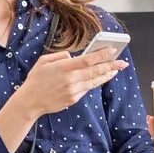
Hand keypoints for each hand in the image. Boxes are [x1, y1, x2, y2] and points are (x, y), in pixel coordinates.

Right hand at [8, 49, 125, 119]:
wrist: (30, 101)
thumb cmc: (36, 79)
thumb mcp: (44, 61)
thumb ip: (61, 56)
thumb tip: (73, 56)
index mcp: (64, 67)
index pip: (88, 60)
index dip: (102, 55)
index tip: (112, 50)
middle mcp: (71, 79)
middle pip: (96, 71)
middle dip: (111, 65)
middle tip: (122, 62)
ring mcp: (74, 90)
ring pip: (95, 81)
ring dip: (107, 75)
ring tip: (116, 70)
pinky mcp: (74, 99)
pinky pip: (87, 88)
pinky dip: (95, 82)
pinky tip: (101, 78)